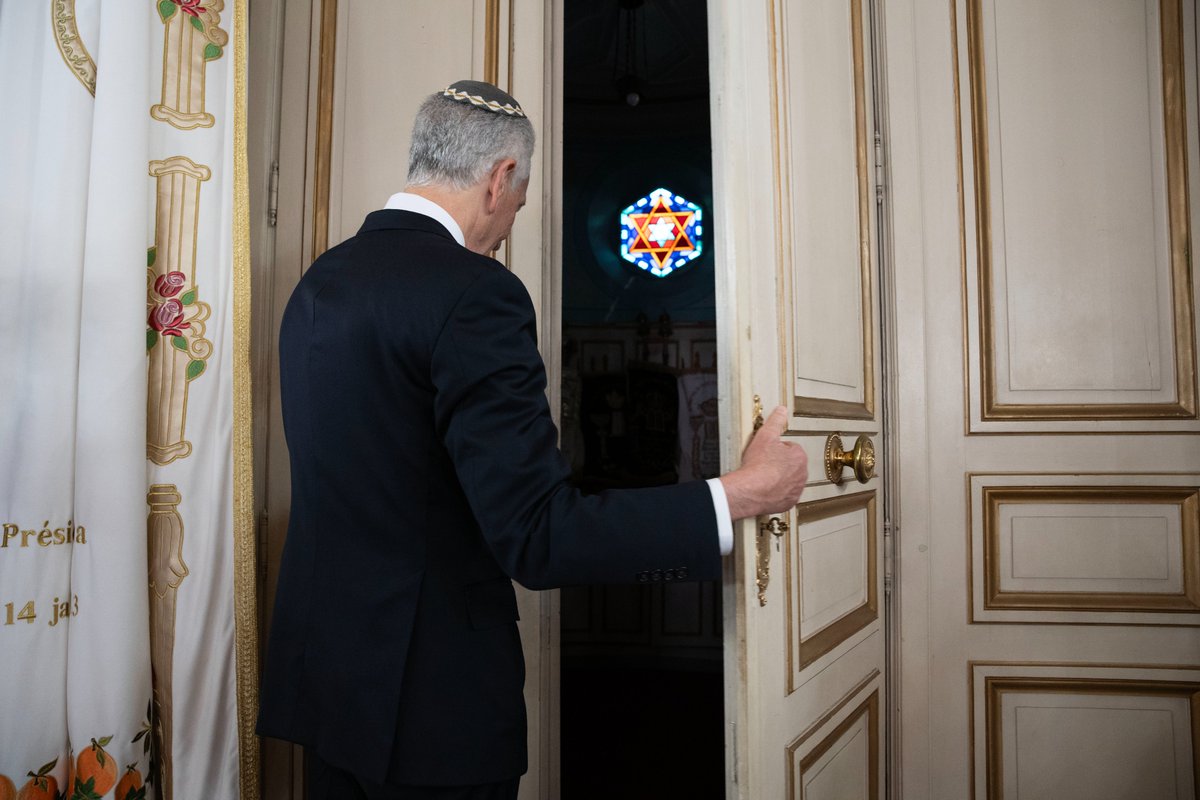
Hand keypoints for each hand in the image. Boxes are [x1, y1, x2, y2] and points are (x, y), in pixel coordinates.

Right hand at [719, 405, 807, 519]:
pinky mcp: (789, 502)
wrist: (749, 490)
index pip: (790, 448)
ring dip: (779, 478)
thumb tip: (781, 410)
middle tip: (764, 464)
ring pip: (789, 480)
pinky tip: (766, 489)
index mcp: (799, 456)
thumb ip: (775, 421)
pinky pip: (785, 495)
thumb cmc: (757, 466)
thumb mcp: (765, 436)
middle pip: (790, 465)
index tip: (767, 452)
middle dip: (779, 464)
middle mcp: (802, 474)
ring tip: (764, 477)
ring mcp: (796, 489)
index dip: (776, 449)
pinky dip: (777, 493)